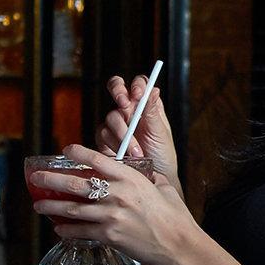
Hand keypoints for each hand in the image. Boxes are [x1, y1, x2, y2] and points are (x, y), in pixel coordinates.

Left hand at [32, 140, 201, 264]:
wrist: (179, 245)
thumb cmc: (174, 218)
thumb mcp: (163, 187)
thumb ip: (148, 178)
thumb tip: (142, 172)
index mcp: (130, 178)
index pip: (97, 159)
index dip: (78, 153)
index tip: (66, 151)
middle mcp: (117, 195)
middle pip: (76, 184)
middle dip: (52, 180)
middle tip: (37, 178)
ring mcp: (111, 216)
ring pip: (73, 209)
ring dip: (53, 206)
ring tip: (39, 205)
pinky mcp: (109, 236)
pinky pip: (81, 231)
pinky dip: (67, 230)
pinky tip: (59, 228)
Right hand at [99, 74, 182, 191]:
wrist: (152, 180)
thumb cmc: (161, 156)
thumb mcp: (161, 134)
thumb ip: (152, 112)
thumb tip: (153, 89)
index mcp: (146, 105)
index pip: (138, 84)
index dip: (136, 85)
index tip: (139, 94)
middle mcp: (130, 111)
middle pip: (116, 88)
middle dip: (118, 91)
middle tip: (124, 103)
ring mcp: (116, 124)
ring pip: (111, 116)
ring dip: (123, 132)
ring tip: (136, 151)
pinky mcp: (104, 139)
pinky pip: (102, 134)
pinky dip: (114, 144)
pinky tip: (124, 155)